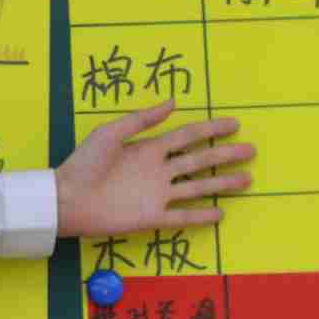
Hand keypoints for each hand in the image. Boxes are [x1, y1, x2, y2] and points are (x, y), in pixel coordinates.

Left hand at [53, 101, 254, 240]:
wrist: (67, 198)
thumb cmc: (85, 163)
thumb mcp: (111, 133)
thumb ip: (142, 119)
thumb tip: (173, 102)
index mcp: (149, 148)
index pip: (187, 136)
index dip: (211, 129)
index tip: (234, 123)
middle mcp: (158, 170)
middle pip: (200, 160)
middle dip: (225, 155)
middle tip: (251, 150)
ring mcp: (157, 194)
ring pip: (197, 187)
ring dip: (222, 183)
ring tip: (247, 180)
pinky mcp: (151, 217)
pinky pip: (181, 217)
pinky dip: (201, 215)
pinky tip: (221, 213)